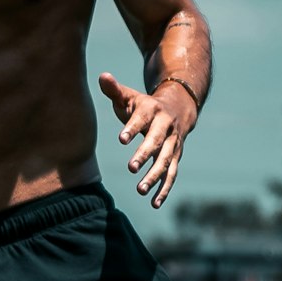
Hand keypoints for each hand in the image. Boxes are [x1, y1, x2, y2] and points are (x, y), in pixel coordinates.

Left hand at [98, 70, 196, 208]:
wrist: (179, 107)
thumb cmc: (144, 105)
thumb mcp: (130, 96)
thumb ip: (115, 89)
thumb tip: (102, 76)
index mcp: (153, 111)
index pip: (142, 119)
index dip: (132, 128)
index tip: (121, 139)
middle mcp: (166, 128)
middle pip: (156, 142)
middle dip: (145, 155)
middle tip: (130, 168)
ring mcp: (173, 144)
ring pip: (166, 161)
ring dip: (155, 176)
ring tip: (140, 190)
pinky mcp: (175, 158)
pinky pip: (172, 175)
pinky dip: (164, 190)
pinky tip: (154, 204)